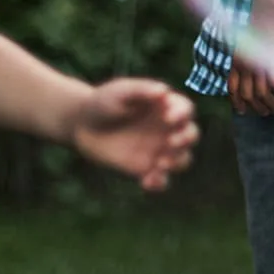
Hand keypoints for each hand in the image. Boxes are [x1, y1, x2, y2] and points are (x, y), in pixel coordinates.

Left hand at [70, 79, 199, 190]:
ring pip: (182, 160)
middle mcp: (168, 129)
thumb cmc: (104, 102)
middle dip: (185, 140)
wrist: (83, 125)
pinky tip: (146, 181)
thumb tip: (164, 92)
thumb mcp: (120, 91)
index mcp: (166, 107)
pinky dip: (160, 183)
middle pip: (191, 135)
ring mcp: (159, 150)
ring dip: (177, 162)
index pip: (185, 109)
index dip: (182, 114)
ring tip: (160, 163)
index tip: (168, 118)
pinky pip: (162, 180)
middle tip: (170, 142)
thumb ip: (141, 89)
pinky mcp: (147, 169)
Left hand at [230, 0, 273, 116]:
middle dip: (257, 108)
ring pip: (261, 94)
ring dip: (270, 105)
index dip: (237, 102)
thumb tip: (253, 67)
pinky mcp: (273, 62)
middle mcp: (244, 65)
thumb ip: (248, 56)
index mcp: (236, 60)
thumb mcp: (249, 41)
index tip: (244, 111)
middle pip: (247, 95)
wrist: (270, 9)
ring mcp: (258, 64)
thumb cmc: (263, 21)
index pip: (232, 88)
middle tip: (266, 113)